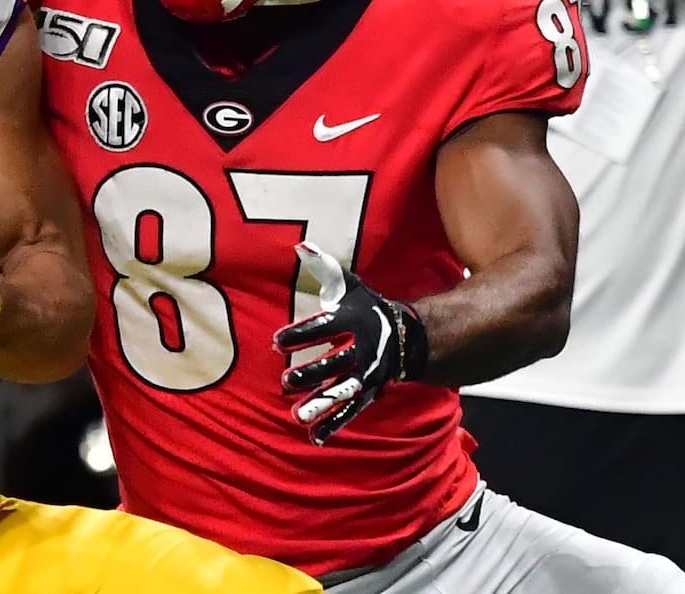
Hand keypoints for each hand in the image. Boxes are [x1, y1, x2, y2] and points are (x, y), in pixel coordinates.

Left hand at [273, 242, 427, 445]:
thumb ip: (324, 268)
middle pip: (334, 364)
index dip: (299, 334)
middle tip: (285, 381)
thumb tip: (301, 246)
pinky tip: (315, 438)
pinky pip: (351, 411)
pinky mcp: (368, 394)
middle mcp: (361, 350)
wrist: (408, 336)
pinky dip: (334, 425)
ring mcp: (366, 375)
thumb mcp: (350, 285)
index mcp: (352, 322)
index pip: (323, 328)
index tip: (276, 341)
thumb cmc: (368, 308)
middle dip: (310, 373)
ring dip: (320, 406)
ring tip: (296, 417)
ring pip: (342, 393)